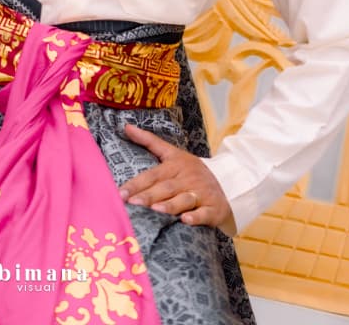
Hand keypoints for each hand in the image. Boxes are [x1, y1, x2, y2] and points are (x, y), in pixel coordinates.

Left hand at [119, 123, 235, 233]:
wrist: (227, 182)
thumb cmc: (192, 171)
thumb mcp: (173, 153)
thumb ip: (150, 141)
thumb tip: (126, 126)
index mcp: (175, 166)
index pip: (152, 175)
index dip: (136, 183)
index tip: (121, 193)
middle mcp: (187, 179)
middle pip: (166, 188)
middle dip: (148, 195)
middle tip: (131, 203)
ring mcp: (201, 194)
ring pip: (184, 199)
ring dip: (170, 205)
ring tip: (155, 210)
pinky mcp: (212, 209)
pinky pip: (204, 213)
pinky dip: (195, 217)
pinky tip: (185, 220)